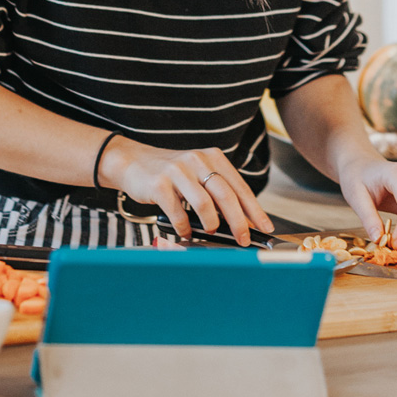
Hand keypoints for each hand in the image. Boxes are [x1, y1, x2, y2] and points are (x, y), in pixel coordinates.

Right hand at [97, 137, 272, 244]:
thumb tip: (242, 220)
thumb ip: (217, 191)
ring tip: (210, 232)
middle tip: (244, 239)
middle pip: (226, 194)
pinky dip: (185, 227)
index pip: (239, 186)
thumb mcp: (197, 174)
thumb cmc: (169, 173)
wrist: (132, 161)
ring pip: (204, 203)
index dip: (254, 209)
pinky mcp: (159, 184)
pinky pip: (178, 212)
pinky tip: (185, 231)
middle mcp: (197, 160)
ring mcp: (177, 171)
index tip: (264, 227)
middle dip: (239, 222)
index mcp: (212, 157)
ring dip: (211, 224)